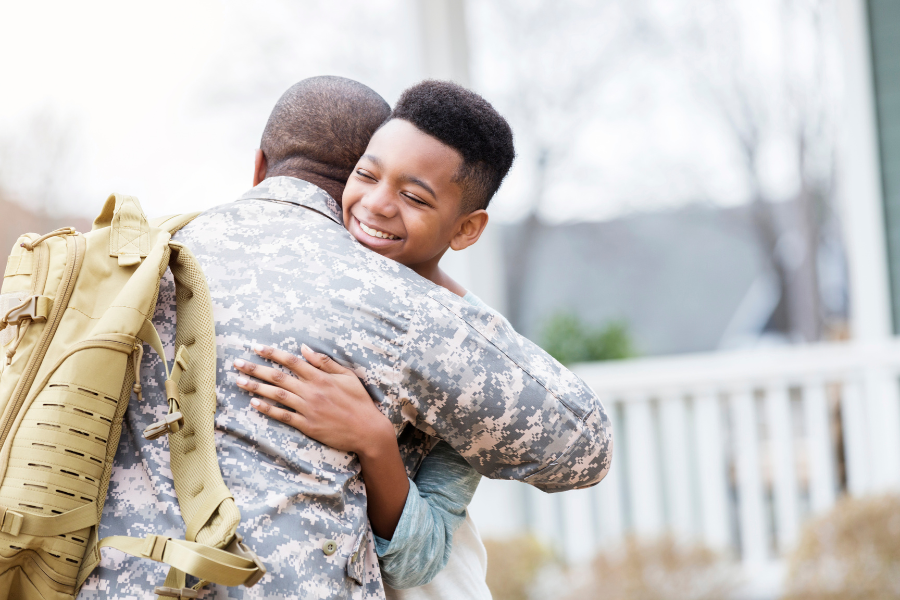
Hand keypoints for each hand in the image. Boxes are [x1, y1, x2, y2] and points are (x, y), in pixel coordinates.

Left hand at [233, 343, 393, 456]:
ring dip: (256, 387)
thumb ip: (325, 362)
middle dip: (256, 368)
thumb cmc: (359, 401)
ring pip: (276, 395)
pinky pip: (283, 415)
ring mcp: (308, 409)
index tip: (257, 348)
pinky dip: (267, 409)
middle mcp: (311, 391)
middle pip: (278, 377)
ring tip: (239, 381)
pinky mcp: (307, 425)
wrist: (367, 430)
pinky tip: (254, 403)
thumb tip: (304, 348)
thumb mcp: (347, 376)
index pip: (292, 361)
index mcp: (321, 377)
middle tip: (237, 363)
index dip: (273, 353)